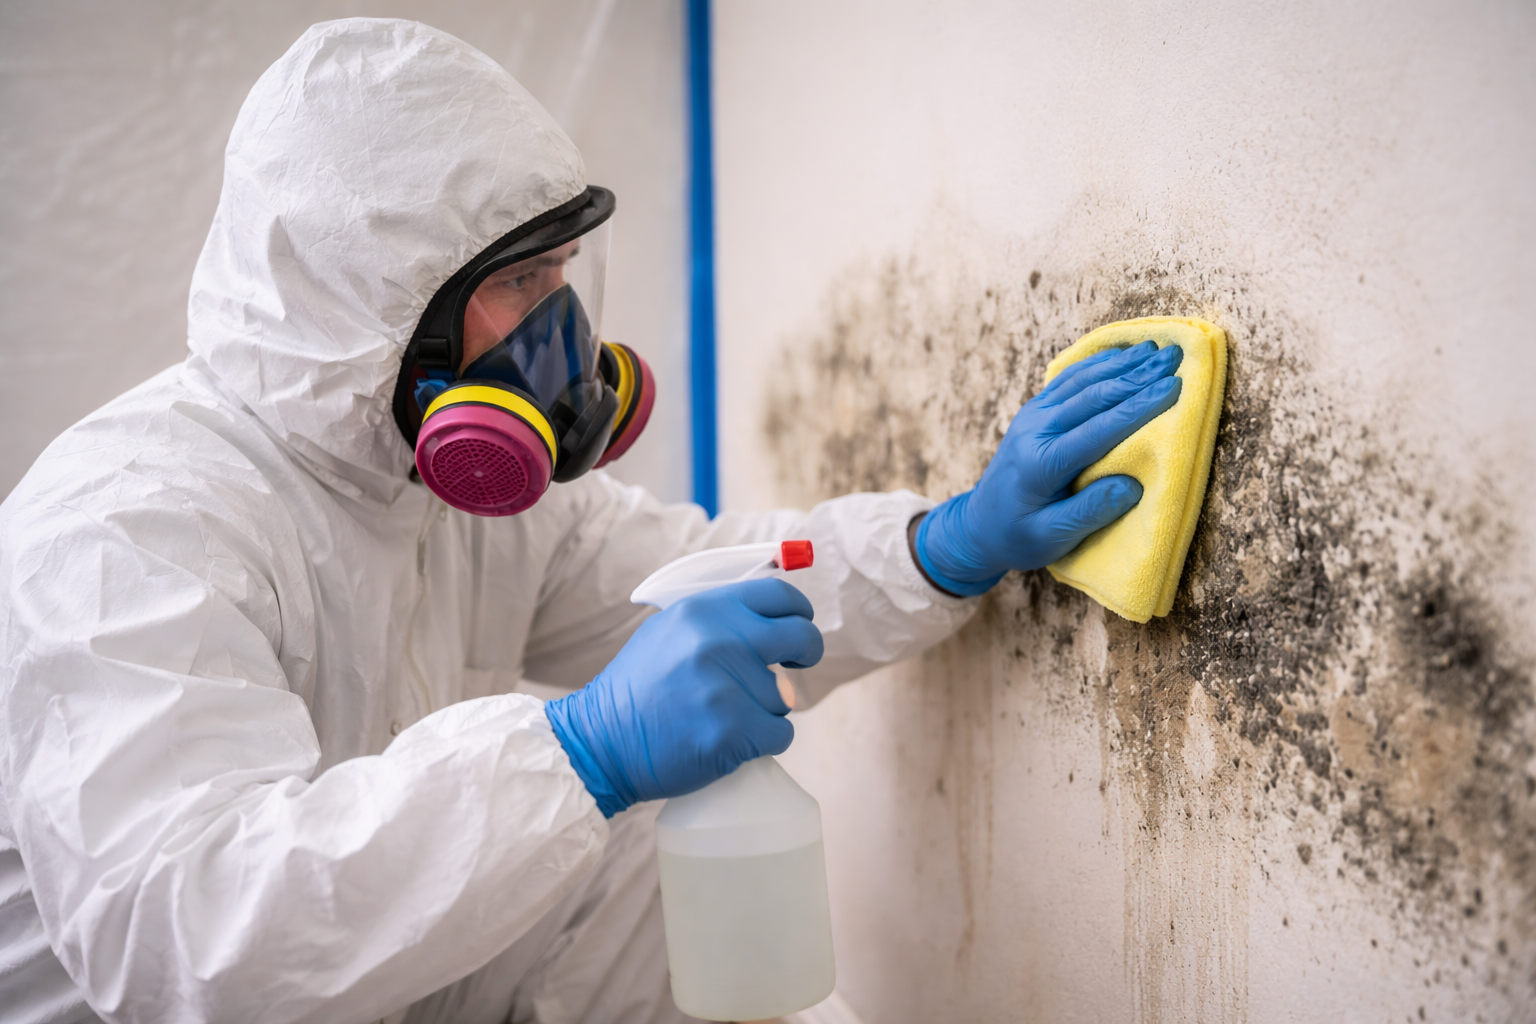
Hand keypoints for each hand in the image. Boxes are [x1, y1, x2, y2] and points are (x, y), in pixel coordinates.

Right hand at [544, 578, 823, 816]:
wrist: (601, 741)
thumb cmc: (639, 689)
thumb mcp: (670, 631)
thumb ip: (717, 619)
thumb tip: (772, 615)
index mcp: (704, 611)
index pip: (778, 595)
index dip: (799, 611)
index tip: (800, 625)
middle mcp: (718, 641)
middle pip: (800, 638)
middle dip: (807, 653)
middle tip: (797, 666)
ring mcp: (726, 687)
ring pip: (786, 696)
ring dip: (767, 709)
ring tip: (725, 715)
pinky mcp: (732, 731)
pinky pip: (781, 733)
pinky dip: (764, 741)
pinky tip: (732, 740)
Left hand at [917, 341, 1183, 594]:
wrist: (978, 526)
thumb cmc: (1018, 537)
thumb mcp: (1052, 537)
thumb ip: (1091, 511)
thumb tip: (1132, 486)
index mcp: (1042, 462)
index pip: (1099, 428)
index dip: (1139, 406)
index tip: (1175, 387)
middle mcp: (1034, 430)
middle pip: (1092, 395)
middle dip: (1138, 375)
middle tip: (1176, 357)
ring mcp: (1031, 416)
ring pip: (1081, 380)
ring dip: (1121, 363)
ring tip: (1157, 349)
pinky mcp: (1033, 411)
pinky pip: (1068, 380)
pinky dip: (1098, 364)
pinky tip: (1121, 354)